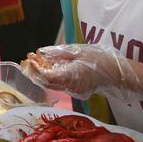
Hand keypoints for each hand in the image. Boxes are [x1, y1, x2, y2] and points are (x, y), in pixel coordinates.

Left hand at [20, 43, 142, 102]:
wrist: (117, 72)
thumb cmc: (100, 59)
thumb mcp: (78, 51)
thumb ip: (58, 53)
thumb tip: (41, 53)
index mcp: (72, 76)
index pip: (47, 77)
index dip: (35, 70)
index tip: (29, 60)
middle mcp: (71, 87)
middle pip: (46, 83)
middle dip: (33, 73)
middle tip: (26, 61)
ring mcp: (73, 90)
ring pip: (51, 85)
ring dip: (40, 75)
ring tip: (32, 62)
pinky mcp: (75, 90)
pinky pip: (58, 85)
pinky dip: (49, 77)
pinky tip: (45, 68)